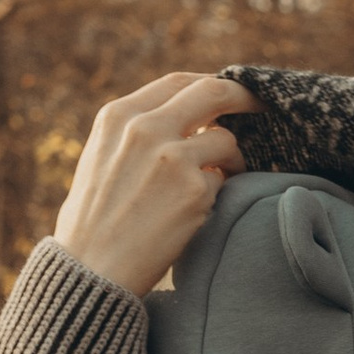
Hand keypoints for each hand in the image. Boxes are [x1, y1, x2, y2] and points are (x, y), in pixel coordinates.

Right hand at [52, 70, 251, 296]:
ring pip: (226, 140)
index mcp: (117, 116)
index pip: (176, 83)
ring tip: (217, 181)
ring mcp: (172, 157)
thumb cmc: (93, 223)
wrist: (91, 271)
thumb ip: (138, 134)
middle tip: (263, 107)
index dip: (208, 85)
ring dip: (231, 160)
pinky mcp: (194, 190)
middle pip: (213, 92)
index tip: (227, 95)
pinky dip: (218, 194)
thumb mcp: (101, 160)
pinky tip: (196, 212)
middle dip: (244, 97)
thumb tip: (187, 122)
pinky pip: (224, 182)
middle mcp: (144, 128)